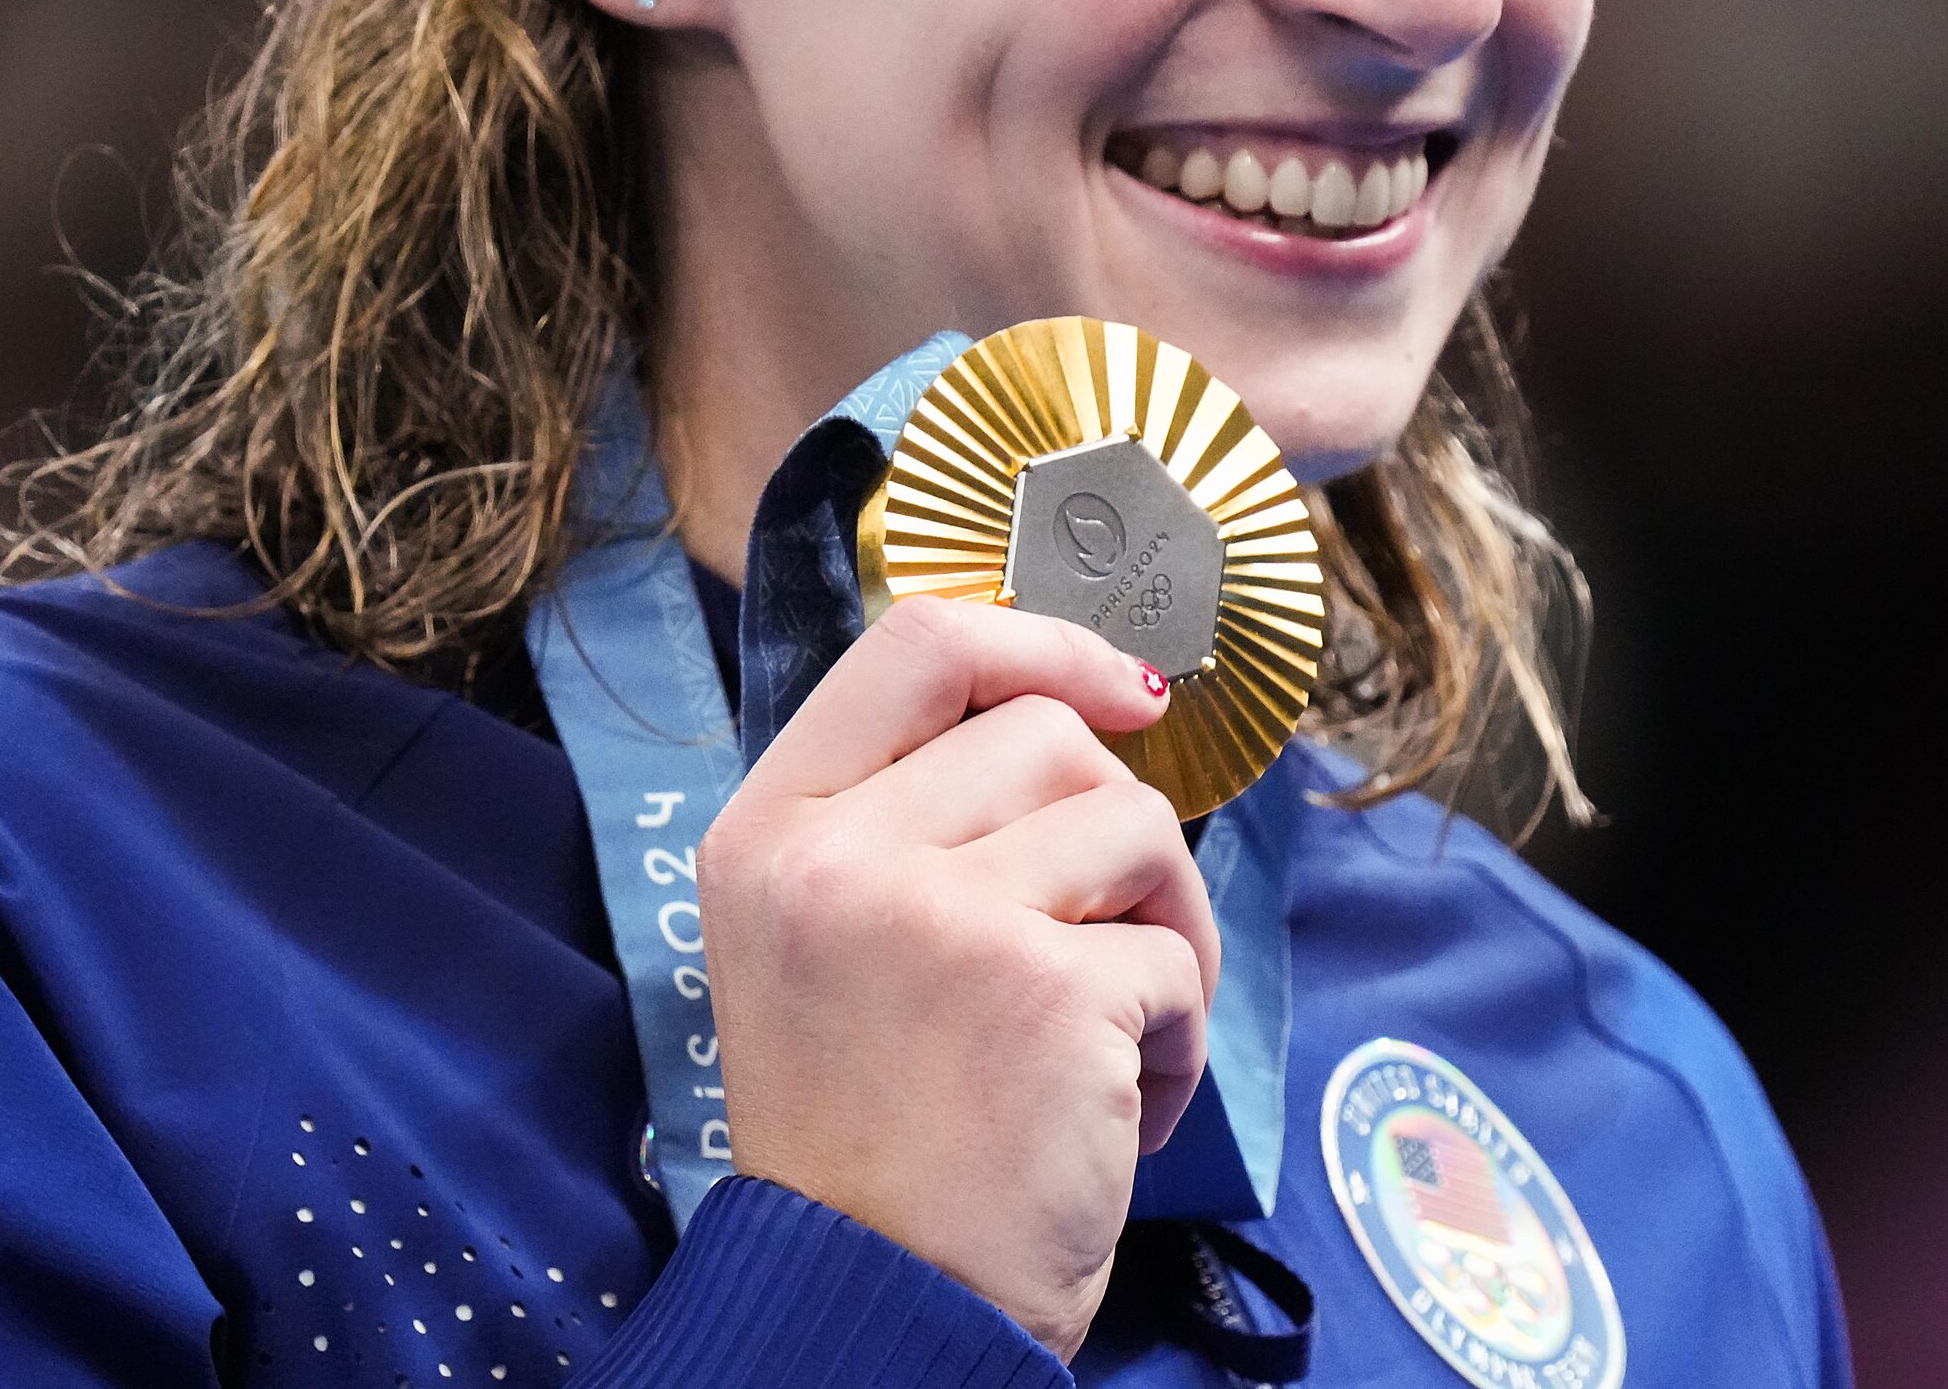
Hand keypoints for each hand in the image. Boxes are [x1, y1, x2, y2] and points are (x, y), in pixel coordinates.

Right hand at [699, 596, 1215, 1360]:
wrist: (869, 1310)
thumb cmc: (867, 1137)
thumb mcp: (823, 943)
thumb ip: (907, 819)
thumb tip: (1078, 702)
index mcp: (769, 831)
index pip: (917, 642)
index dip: (1041, 637)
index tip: (1122, 685)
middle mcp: (836, 859)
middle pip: (1044, 731)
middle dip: (1117, 823)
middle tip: (1112, 933)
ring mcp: (939, 920)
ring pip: (1133, 826)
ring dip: (1166, 926)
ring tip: (1124, 1028)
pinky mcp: (1044, 994)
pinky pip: (1171, 958)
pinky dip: (1178, 1036)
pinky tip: (1123, 1112)